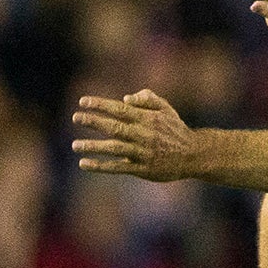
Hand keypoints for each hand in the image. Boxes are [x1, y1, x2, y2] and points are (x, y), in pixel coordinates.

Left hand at [72, 90, 198, 180]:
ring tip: (75, 145)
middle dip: (94, 122)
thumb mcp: (166, 109)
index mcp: (148, 118)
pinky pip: (118, 167)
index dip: (101, 105)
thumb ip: (148, 99)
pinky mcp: (142, 169)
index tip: (82, 101)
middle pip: (115, 127)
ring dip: (94, 147)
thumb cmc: (175, 129)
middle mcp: (144, 134)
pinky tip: (84, 163)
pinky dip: (101, 166)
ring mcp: (143, 152)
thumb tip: (126, 98)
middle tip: (76, 118)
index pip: (120, 109)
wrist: (193, 155)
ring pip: (114, 148)